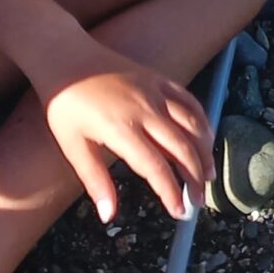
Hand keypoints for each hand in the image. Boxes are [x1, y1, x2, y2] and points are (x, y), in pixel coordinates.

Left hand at [44, 55, 212, 225]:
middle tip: (197, 201)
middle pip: (182, 148)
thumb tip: (108, 216)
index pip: (156, 167)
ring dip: (205, 152)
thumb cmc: (65, 104)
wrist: (66, 56)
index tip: (179, 212)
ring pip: (193, 124)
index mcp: (122, 129)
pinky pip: (190, 101)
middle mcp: (146, 110)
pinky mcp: (160, 79)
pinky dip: (202, 121)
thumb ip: (95, 181)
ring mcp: (156, 91)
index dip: (171, 193)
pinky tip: (206, 137)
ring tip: (208, 175)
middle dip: (194, 178)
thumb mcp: (72, 146)